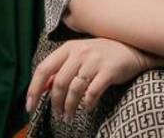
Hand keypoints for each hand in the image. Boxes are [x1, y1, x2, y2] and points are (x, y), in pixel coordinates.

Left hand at [25, 37, 150, 121]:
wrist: (133, 48)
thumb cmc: (102, 54)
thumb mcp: (79, 55)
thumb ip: (61, 68)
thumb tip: (43, 87)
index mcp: (68, 48)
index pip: (43, 69)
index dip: (34, 89)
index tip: (30, 106)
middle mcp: (80, 52)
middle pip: (58, 83)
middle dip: (55, 103)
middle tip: (57, 115)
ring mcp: (95, 61)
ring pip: (74, 89)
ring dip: (69, 107)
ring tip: (68, 116)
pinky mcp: (109, 71)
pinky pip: (93, 92)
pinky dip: (87, 104)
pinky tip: (86, 108)